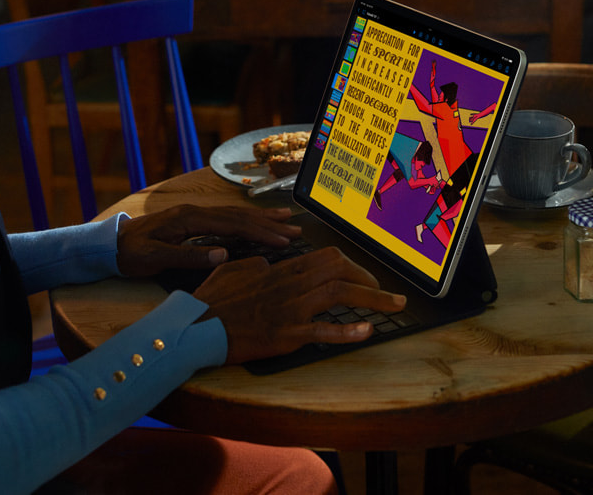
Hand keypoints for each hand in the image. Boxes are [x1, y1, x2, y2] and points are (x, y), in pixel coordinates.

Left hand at [117, 205, 299, 276]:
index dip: (260, 232)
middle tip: (296, 229)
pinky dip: (246, 220)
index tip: (283, 240)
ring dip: (261, 218)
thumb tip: (223, 255)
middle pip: (239, 216)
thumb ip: (189, 256)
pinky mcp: (193, 220)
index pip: (233, 224)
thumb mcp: (155, 258)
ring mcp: (194, 214)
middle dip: (269, 223)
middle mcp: (195, 212)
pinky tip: (256, 222)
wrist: (109, 245)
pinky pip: (226, 219)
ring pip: (235, 215)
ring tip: (286, 219)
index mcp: (190, 218)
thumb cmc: (130, 254)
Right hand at [193, 247, 406, 364]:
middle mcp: (290, 285)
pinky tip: (367, 331)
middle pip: (340, 270)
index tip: (363, 276)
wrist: (197, 327)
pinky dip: (348, 331)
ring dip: (373, 299)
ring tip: (395, 306)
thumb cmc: (212, 301)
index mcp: (280, 270)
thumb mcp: (234, 270)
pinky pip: (323, 330)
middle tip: (387, 294)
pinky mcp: (286, 334)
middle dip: (370, 279)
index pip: (326, 257)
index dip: (352, 265)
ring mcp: (290, 309)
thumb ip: (256, 265)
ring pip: (340, 294)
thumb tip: (268, 265)